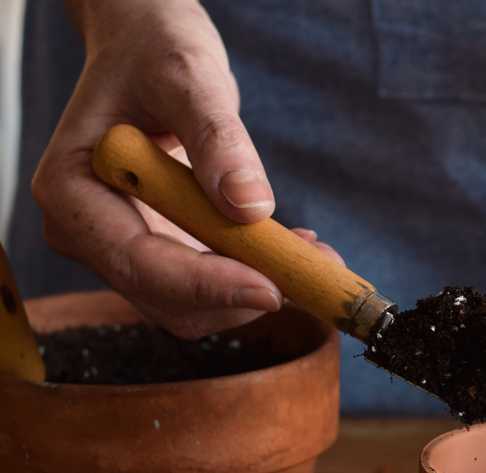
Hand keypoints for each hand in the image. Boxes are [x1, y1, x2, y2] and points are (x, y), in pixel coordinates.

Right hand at [33, 0, 338, 337]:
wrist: (149, 53)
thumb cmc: (155, 53)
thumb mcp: (187, 78)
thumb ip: (217, 138)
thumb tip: (248, 206)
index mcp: (72, 191)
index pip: (136, 264)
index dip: (205, 284)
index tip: (271, 287)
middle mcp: (88, 233)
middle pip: (168, 300)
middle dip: (241, 293)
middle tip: (313, 266)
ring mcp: (123, 249)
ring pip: (195, 306)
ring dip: (258, 288)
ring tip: (309, 248)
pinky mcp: (161, 254)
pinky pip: (212, 286)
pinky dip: (257, 275)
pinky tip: (292, 244)